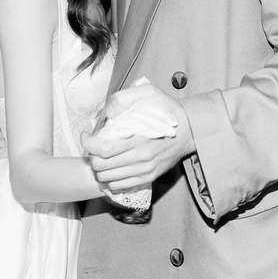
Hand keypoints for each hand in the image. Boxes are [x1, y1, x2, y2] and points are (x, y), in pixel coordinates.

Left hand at [80, 84, 194, 190]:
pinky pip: (120, 186)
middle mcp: (141, 158)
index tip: (86, 135)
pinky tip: (112, 167)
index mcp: (139, 139)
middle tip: (95, 145)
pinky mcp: (148, 177)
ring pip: (107, 178)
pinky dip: (110, 178)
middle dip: (91, 155)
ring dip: (100, 168)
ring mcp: (145, 170)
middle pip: (101, 166)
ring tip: (102, 156)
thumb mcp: (148, 92)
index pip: (102, 149)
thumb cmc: (167, 110)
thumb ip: (124, 97)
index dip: (87, 143)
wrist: (191, 129)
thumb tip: (107, 113)